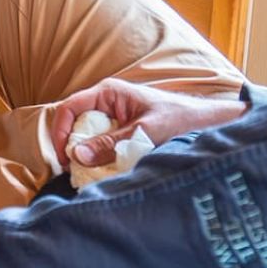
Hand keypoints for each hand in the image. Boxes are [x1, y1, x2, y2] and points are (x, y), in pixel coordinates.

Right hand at [49, 79, 247, 170]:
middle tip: (76, 172)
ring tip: (89, 174)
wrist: (206, 124)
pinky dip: (99, 158)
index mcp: (108, 93)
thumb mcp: (144, 133)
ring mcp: (112, 117)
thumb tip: (78, 155)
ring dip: (86, 156)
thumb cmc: (180, 120)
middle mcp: (106, 102)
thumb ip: (111, 143)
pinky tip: (105, 171)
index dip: (60, 133)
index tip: (65, 158)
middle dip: (72, 148)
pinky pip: (100, 144)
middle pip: (74, 124)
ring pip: (86, 137)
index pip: (69, 108)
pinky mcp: (120, 131)